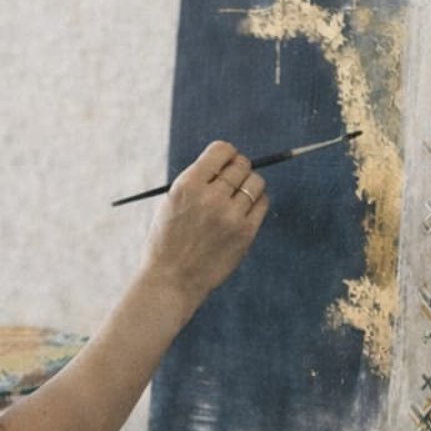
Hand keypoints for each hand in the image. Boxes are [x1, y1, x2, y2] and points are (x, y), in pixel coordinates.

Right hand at [139, 141, 267, 305]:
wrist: (171, 280)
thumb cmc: (167, 241)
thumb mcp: (172, 203)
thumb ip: (197, 182)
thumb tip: (229, 163)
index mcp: (188, 185)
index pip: (221, 150)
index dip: (227, 154)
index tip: (225, 162)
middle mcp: (210, 197)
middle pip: (241, 165)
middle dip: (238, 169)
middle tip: (232, 181)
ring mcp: (230, 215)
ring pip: (256, 182)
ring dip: (250, 185)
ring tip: (237, 198)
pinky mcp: (245, 232)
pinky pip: (262, 203)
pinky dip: (256, 202)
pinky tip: (243, 211)